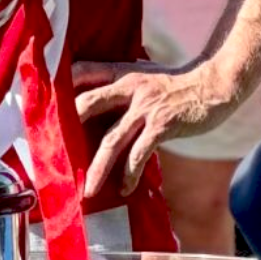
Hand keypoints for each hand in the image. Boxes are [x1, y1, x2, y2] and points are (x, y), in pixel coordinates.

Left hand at [72, 59, 233, 198]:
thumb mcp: (144, 75)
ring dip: (98, 167)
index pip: (85, 71)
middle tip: (56, 151)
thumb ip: (123, 85)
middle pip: (89, 103)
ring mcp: (145, 107)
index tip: (49, 103)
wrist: (211, 86)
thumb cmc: (176, 83)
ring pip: (112, 139)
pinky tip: (124, 187)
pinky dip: (129, 173)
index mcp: (122, 72)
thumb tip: (99, 104)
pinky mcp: (162, 126)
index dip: (65, 84)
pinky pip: (139, 153)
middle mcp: (129, 86)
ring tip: (88, 189)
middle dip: (70, 128)